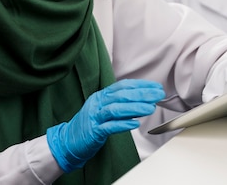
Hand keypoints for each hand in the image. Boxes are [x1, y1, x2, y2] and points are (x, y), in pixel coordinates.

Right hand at [46, 79, 164, 171]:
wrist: (68, 140)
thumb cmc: (90, 125)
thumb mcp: (104, 110)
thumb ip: (120, 104)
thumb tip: (142, 100)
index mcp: (101, 96)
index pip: (122, 86)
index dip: (140, 85)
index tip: (155, 86)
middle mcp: (97, 103)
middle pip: (121, 95)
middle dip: (142, 94)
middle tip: (157, 95)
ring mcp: (94, 117)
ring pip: (115, 109)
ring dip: (135, 108)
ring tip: (150, 108)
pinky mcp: (93, 132)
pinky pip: (108, 127)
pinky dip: (122, 124)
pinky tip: (134, 124)